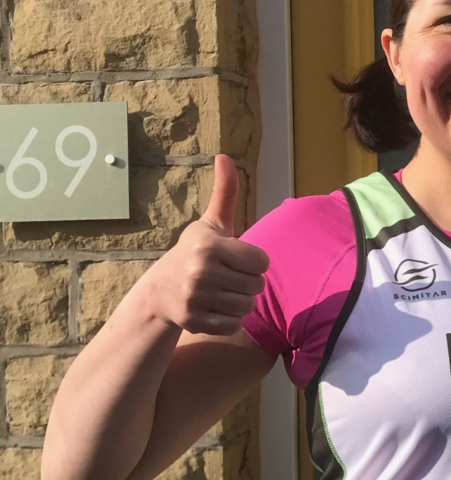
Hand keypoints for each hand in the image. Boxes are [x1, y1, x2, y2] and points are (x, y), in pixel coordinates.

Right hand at [146, 155, 269, 335]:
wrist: (159, 293)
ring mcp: (196, 298)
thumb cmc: (194, 253)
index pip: (262, 262)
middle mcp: (201, 271)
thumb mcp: (211, 224)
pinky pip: (234, 325)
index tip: (236, 260)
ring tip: (221, 293)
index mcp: (209, 245)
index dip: (254, 262)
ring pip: (248, 306)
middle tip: (227, 278)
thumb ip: (225, 193)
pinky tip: (214, 309)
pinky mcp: (194, 321)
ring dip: (240, 302)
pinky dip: (229, 320)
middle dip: (247, 283)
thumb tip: (225, 155)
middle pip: (258, 285)